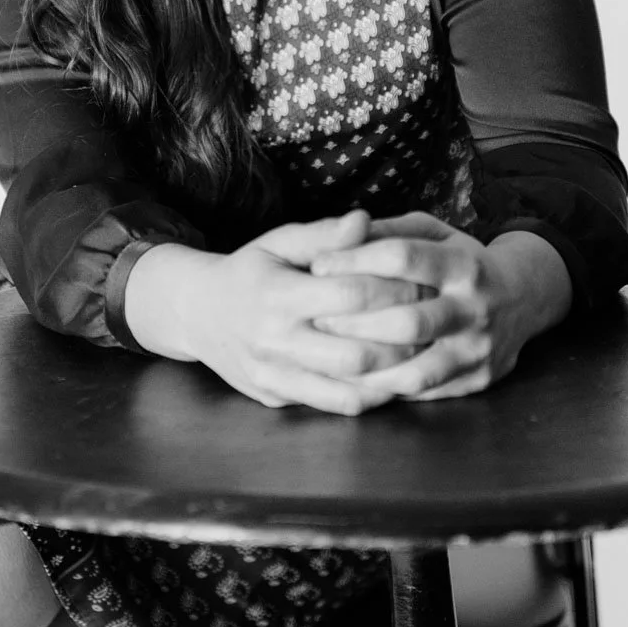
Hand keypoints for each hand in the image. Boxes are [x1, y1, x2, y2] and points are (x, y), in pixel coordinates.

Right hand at [184, 209, 432, 415]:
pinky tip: (392, 378)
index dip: (393, 291)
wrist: (197, 313)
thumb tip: (366, 220)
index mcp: (277, 294)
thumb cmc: (249, 270)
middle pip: (356, 352)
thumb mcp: (278, 241)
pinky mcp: (277, 398)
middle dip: (402, 340)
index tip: (422, 282)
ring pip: (349, 390)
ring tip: (421, 355)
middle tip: (431, 323)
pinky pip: (332, 406)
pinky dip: (370, 396)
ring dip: (393, 376)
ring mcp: (274, 376)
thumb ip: (323, 234)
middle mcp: (274, 340)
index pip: (351, 297)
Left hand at [307, 212, 573, 399]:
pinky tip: (357, 379)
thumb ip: (391, 230)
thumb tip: (342, 230)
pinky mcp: (479, 380)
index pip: (403, 259)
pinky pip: (426, 392)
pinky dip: (388, 388)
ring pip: (418, 369)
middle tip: (316, 320)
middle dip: (356, 323)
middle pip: (408, 322)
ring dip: (369, 368)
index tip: (317, 266)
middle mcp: (475, 308)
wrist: (524, 297)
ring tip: (331, 358)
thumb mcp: (435, 231)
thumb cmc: (462, 259)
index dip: (355, 260)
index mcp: (463, 264)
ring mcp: (479, 349)